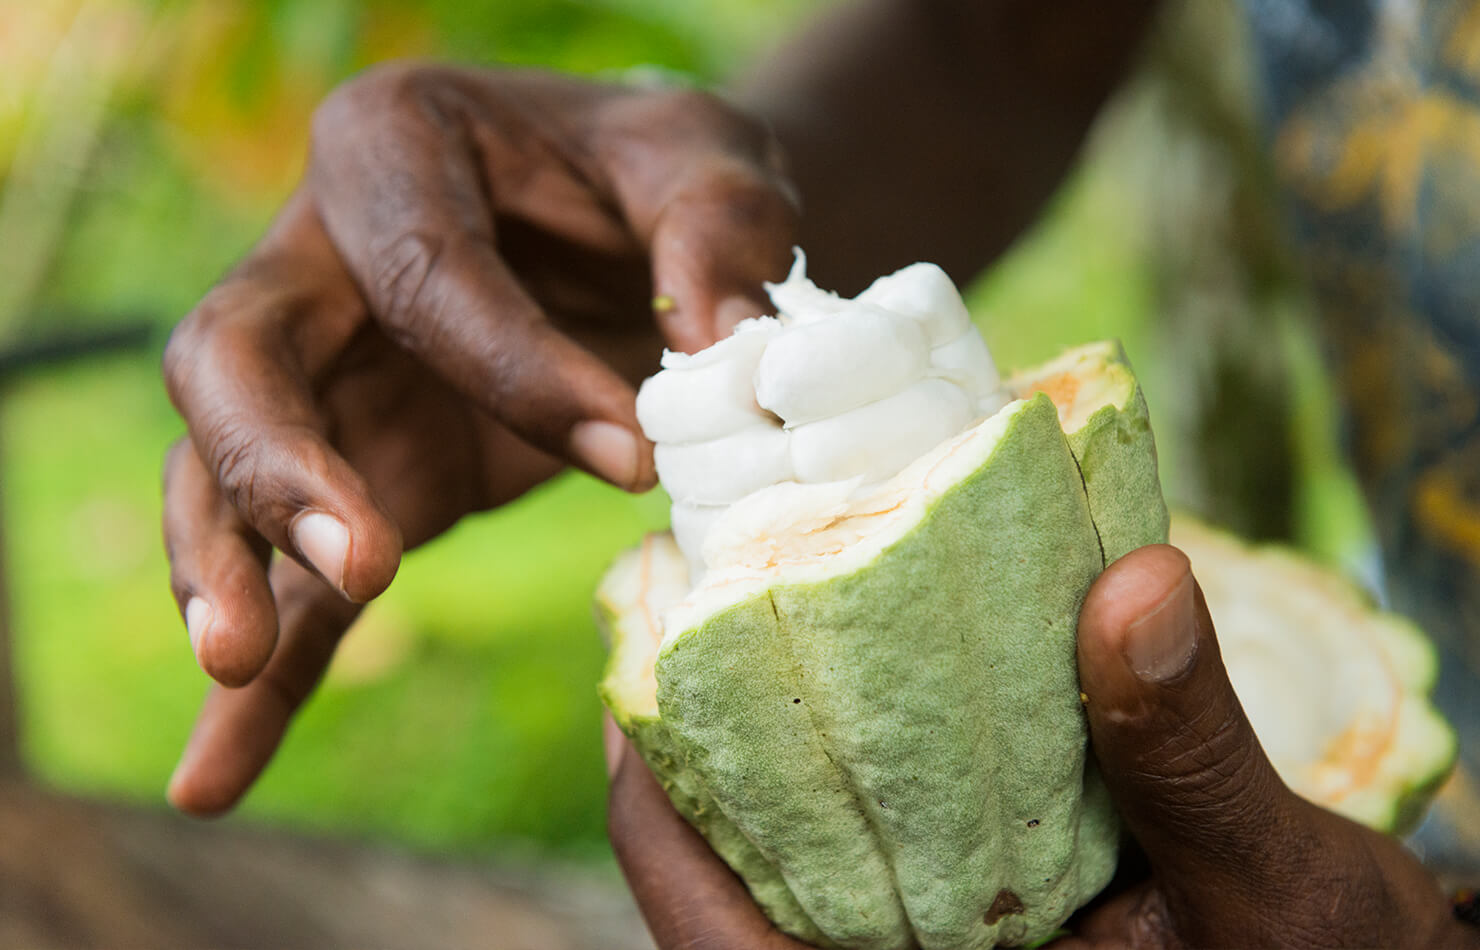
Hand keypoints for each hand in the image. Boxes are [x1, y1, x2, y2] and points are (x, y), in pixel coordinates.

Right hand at [162, 64, 795, 814]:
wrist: (649, 222)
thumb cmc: (663, 176)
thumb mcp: (711, 165)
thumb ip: (721, 234)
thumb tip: (727, 352)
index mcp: (398, 148)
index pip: (423, 270)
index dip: (517, 368)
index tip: (633, 453)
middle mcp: (322, 262)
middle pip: (236, 359)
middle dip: (281, 469)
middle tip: (367, 574)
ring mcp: (329, 379)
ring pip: (220, 472)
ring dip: (234, 571)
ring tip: (244, 669)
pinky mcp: (365, 473)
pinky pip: (295, 576)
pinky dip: (273, 671)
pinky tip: (222, 771)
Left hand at [606, 545, 1475, 948]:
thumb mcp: (1272, 890)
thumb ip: (1188, 759)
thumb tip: (1135, 584)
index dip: (659, 833)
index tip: (631, 707)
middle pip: (761, 890)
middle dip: (715, 767)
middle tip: (687, 630)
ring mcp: (962, 946)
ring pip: (828, 860)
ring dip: (798, 754)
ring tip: (769, 626)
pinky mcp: (1002, 911)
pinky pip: (906, 840)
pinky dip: (888, 758)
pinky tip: (893, 670)